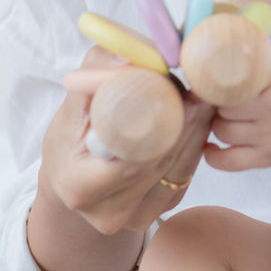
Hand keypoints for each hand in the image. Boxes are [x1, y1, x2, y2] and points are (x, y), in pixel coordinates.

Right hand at [42, 46, 213, 236]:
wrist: (71, 184)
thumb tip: (127, 52)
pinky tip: (198, 120)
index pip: (132, 151)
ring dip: (196, 128)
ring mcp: (137, 218)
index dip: (159, 118)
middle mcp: (110, 212)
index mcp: (80, 187)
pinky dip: (194, 144)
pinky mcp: (160, 213)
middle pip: (162, 157)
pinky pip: (186, 174)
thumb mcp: (70, 108)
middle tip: (200, 84)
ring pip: (181, 166)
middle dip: (184, 118)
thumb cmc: (68, 142)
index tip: (177, 88)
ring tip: (202, 96)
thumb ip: (96, 77)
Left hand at [203, 45, 270, 171]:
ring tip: (221, 117)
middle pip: (224, 107)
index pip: (235, 81)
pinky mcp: (264, 158)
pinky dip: (214, 157)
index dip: (217, 80)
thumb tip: (239, 35)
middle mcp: (269, 112)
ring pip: (223, 132)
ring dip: (216, 124)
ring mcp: (266, 137)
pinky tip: (209, 147)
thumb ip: (267, 51)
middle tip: (216, 98)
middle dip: (216, 102)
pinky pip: (229, 162)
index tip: (211, 78)